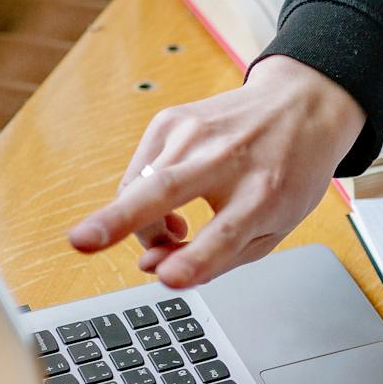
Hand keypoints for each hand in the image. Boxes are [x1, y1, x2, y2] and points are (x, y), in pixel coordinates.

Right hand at [66, 57, 366, 288]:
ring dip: (141, 225)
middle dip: (121, 221)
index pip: (225, 232)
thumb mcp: (273, 228)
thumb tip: (152, 268)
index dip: (194, 260)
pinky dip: (144, 198)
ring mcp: (193, 133)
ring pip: (138, 188)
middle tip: (81, 241)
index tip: (169, 278)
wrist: (301, 105)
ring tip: (175, 230)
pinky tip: (175, 200)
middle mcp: (227, 158)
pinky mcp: (169, 119)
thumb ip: (217, 258)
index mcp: (264, 194)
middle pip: (166, 191)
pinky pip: (137, 175)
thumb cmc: (286, 175)